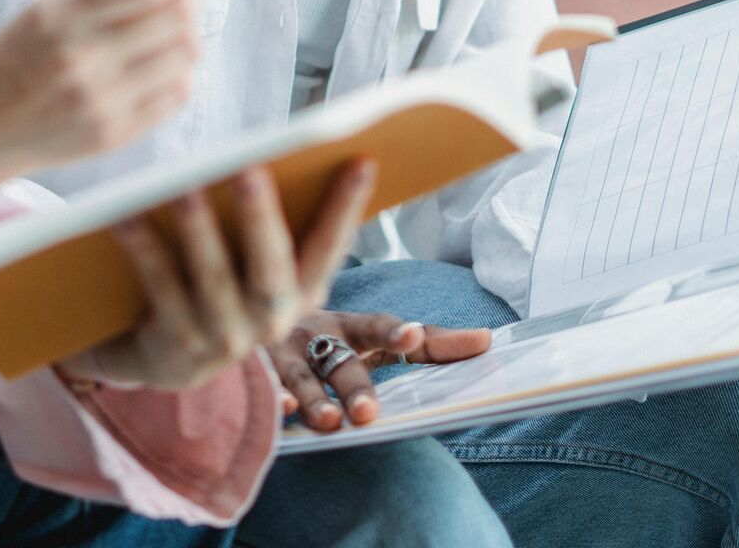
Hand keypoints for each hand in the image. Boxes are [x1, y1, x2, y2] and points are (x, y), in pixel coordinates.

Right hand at [0, 0, 197, 253]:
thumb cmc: (25, 51)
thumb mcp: (54, 0)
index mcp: (60, 16)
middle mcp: (80, 59)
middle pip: (175, 17)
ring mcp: (99, 101)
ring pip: (186, 55)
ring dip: (186, 34)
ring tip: (165, 31)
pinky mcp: (113, 133)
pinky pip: (177, 93)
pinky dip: (178, 71)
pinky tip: (156, 65)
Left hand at [65, 159, 376, 393]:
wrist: (161, 358)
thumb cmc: (216, 285)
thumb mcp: (255, 264)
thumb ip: (272, 221)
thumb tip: (280, 154)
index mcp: (301, 295)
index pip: (330, 248)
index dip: (348, 208)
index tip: (361, 160)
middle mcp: (270, 323)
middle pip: (270, 269)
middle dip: (262, 218)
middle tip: (250, 169)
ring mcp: (223, 337)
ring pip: (212, 280)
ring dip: (200, 233)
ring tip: (184, 189)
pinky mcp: (176, 345)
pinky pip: (160, 289)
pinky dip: (144, 250)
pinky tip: (126, 216)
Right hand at [269, 309, 491, 431]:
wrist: (255, 316)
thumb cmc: (330, 338)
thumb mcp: (373, 337)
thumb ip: (429, 342)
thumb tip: (486, 341)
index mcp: (347, 324)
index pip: (374, 326)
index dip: (392, 331)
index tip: (411, 335)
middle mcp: (312, 333)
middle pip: (337, 359)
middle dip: (352, 385)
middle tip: (368, 412)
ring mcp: (279, 353)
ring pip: (297, 376)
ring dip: (312, 398)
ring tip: (329, 423)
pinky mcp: (252, 371)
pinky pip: (258, 387)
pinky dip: (269, 398)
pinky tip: (277, 411)